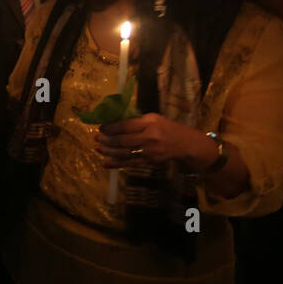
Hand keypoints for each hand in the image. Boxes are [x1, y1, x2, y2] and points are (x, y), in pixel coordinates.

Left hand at [95, 114, 209, 168]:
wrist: (186, 144)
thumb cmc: (168, 128)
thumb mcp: (154, 119)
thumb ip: (136, 121)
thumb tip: (114, 121)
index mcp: (150, 122)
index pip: (126, 125)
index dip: (111, 127)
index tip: (101, 127)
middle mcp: (149, 136)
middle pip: (123, 140)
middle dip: (107, 139)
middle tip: (96, 138)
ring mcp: (149, 151)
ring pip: (124, 152)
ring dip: (108, 151)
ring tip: (97, 148)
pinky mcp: (149, 161)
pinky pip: (130, 163)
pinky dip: (116, 164)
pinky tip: (106, 164)